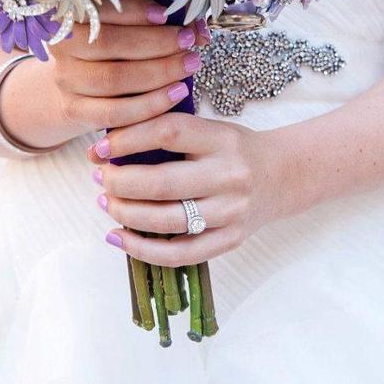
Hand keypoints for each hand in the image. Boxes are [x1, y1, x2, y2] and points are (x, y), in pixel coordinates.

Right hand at [48, 0, 209, 134]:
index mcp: (71, 15)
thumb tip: (198, 28)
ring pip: (113, 79)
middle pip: (109, 43)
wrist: (74, 88)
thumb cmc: (108, 51)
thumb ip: (154, 23)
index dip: (136, 11)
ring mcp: (66, 80)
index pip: (102, 9)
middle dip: (155, 42)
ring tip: (189, 66)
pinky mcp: (74, 110)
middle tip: (188, 42)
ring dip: (158, 72)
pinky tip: (175, 95)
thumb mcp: (124, 29)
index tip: (167, 15)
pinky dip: (149, 105)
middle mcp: (62, 46)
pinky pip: (114, 113)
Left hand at [87, 114, 291, 266]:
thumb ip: (168, 134)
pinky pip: (180, 254)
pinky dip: (143, 249)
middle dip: (120, 182)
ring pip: (167, 220)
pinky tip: (118, 237)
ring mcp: (232, 212)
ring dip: (126, 213)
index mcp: (222, 139)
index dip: (127, 139)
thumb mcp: (209, 129)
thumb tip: (108, 147)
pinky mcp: (230, 240)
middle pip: (162, 182)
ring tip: (106, 202)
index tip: (99, 148)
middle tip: (100, 178)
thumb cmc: (234, 149)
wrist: (283, 175)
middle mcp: (230, 175)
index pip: (168, 132)